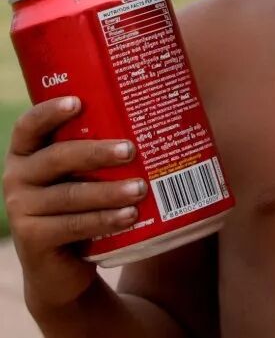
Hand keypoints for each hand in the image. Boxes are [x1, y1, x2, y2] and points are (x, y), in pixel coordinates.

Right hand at [2, 97, 145, 314]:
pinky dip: (104, 219)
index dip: (49, 112)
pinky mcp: (31, 239)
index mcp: (27, 153)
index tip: (78, 102)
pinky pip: (72, 225)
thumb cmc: (83, 204)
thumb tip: (163, 115)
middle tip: (131, 150)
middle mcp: (17, 177)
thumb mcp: (84, 175)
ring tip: (142, 188)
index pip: (29, 126)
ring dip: (109, 191)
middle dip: (96, 152)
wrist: (63, 267)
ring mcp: (21, 210)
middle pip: (57, 158)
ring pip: (69, 195)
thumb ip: (102, 148)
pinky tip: (130, 216)